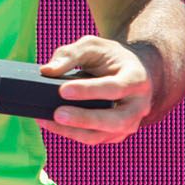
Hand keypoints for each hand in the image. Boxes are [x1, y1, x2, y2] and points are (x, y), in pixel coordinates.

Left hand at [35, 36, 154, 144]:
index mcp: (136, 79)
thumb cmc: (109, 56)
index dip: (88, 90)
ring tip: (46, 120)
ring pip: (102, 135)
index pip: (114, 88)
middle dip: (84, 119)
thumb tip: (47, 71)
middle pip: (114, 120)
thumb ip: (70, 54)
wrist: (129, 70)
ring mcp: (130, 123)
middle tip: (57, 114)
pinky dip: (71, 133)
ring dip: (73, 131)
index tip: (63, 90)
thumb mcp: (92, 45)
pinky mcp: (116, 134)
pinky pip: (94, 138)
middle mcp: (138, 105)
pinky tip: (51, 124)